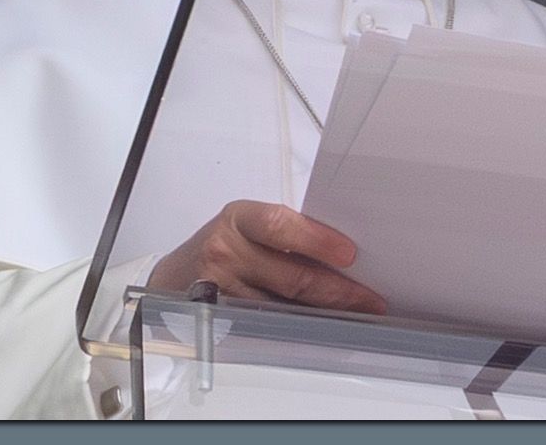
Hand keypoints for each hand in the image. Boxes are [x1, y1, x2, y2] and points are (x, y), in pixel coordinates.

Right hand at [150, 200, 384, 313]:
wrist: (176, 274)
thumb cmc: (227, 244)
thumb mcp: (250, 226)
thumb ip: (288, 233)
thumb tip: (345, 254)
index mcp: (240, 218)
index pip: (279, 225)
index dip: (316, 240)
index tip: (350, 254)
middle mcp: (225, 251)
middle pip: (289, 276)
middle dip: (337, 290)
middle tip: (369, 299)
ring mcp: (219, 288)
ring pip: (282, 307)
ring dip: (323, 313)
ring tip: (356, 315)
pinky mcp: (218, 318)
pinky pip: (265, 324)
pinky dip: (297, 325)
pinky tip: (320, 326)